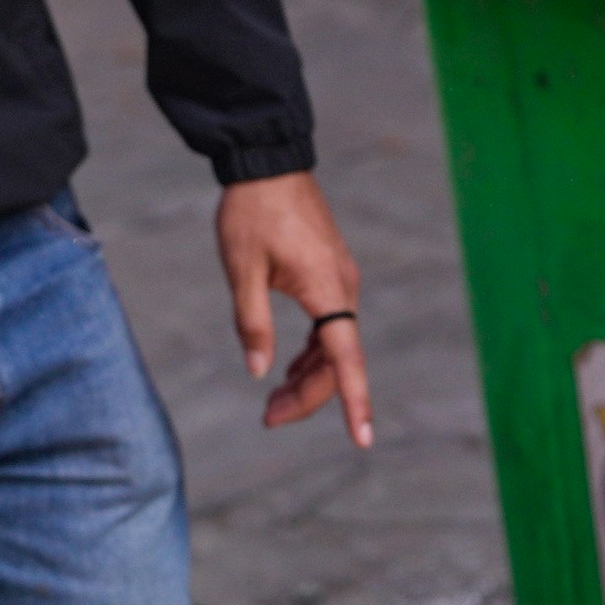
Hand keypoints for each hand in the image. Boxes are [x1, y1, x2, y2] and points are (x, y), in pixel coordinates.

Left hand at [218, 172, 371, 445]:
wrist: (267, 164)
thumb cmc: (250, 213)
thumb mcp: (241, 270)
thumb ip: (253, 323)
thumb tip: (261, 372)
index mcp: (326, 290)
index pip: (346, 360)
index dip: (353, 402)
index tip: (363, 440)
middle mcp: (342, 288)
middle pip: (336, 360)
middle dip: (308, 396)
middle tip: (268, 419)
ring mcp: (339, 280)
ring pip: (333, 345)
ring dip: (308, 376)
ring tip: (273, 402)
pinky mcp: (330, 273)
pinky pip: (329, 325)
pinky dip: (311, 352)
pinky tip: (289, 367)